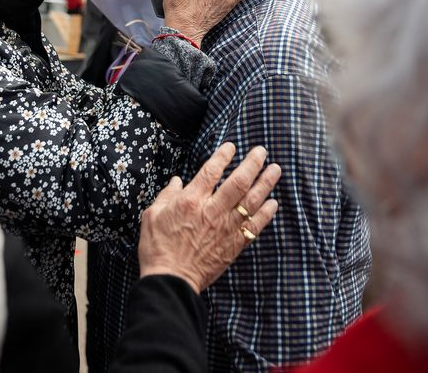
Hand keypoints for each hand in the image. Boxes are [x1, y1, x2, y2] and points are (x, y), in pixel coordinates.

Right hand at [137, 142, 280, 292]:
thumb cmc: (157, 248)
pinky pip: (254, 226)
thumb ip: (167, 195)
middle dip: (252, 163)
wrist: (171, 280)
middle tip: (262, 151)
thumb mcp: (152, 215)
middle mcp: (212, 211)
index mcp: (191, 200)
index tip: (232, 147)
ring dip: (265, 183)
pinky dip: (266, 214)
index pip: (211, 171)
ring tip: (275, 170)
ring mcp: (225, 228)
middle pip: (238, 182)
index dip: (223, 156)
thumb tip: (177, 182)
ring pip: (251, 201)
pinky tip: (273, 203)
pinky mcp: (233, 245)